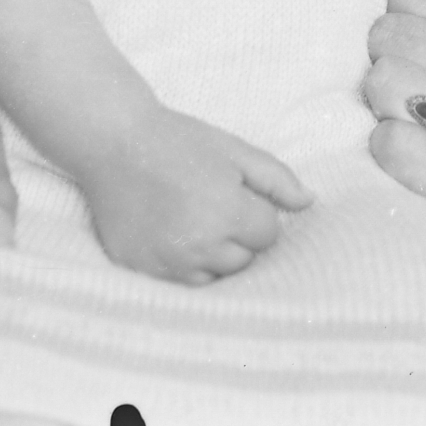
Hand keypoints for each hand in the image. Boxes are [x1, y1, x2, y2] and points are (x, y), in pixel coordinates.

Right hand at [79, 107, 312, 283]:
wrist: (116, 143)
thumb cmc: (180, 141)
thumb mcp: (235, 150)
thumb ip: (277, 179)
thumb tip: (309, 203)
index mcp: (228, 213)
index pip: (268, 236)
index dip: (258, 214)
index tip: (238, 195)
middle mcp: (200, 246)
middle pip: (244, 261)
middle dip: (239, 237)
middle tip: (216, 205)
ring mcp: (169, 264)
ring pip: (215, 278)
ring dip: (215, 256)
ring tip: (196, 221)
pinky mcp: (142, 271)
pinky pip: (181, 284)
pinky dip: (185, 266)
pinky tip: (175, 235)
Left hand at [363, 0, 425, 357]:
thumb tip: (407, 21)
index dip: (400, 21)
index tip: (415, 53)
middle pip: (392, 35)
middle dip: (383, 64)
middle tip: (405, 99)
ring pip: (386, 84)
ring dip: (382, 110)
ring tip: (407, 132)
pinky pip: (395, 150)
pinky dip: (388, 157)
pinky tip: (413, 168)